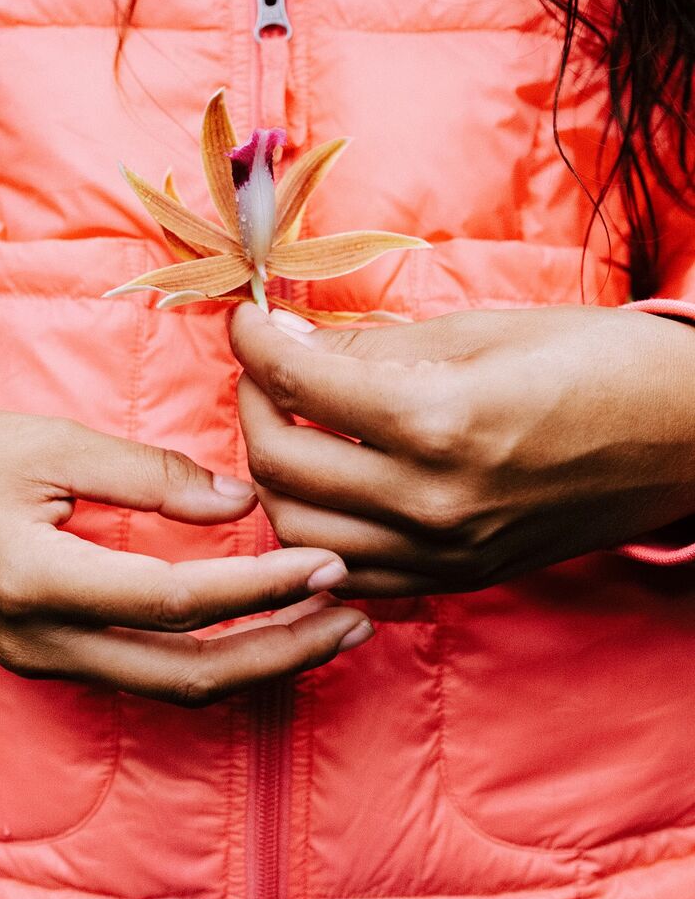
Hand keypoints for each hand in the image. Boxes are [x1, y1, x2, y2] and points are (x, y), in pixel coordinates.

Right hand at [0, 395, 372, 703]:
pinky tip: (252, 628)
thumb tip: (243, 501)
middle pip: (185, 674)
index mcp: (36, 579)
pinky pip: (142, 674)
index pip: (176, 601)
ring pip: (168, 687)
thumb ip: (150, 475)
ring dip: (253, 664)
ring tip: (325, 629)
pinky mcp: (43, 657)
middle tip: (353, 617)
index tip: (329, 563)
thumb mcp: (49, 442)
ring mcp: (39, 660)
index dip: (261, 588)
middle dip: (280, 653)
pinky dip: (208, 657)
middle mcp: (40, 641)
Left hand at [230, 302, 694, 596]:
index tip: (247, 320)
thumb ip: (372, 346)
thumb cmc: (597, 364)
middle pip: (280, 462)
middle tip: (264, 370)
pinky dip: (314, 532)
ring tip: (289, 426)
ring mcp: (441, 552)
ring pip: (296, 528)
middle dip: (250, 403)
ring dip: (272, 472)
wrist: (687, 437)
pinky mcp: (455, 579)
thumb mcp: (482, 331)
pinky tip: (324, 490)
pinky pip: (347, 573)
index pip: (299, 381)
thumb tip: (288, 342)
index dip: (253, 341)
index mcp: (439, 420)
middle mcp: (431, 500)